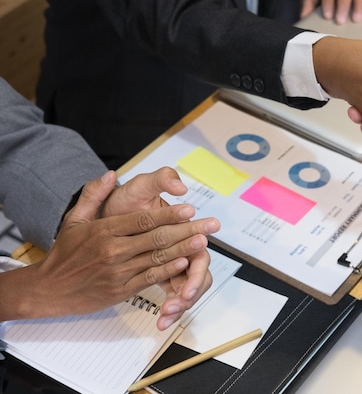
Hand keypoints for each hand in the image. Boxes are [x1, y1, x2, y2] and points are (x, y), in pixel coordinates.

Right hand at [0, 171, 217, 329]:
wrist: (47, 289)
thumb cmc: (64, 253)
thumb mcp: (74, 219)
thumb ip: (93, 194)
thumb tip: (112, 174)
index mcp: (103, 230)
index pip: (142, 220)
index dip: (168, 214)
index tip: (189, 208)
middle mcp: (112, 251)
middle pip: (156, 238)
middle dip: (187, 230)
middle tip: (211, 224)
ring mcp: (118, 272)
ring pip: (157, 258)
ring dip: (184, 249)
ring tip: (203, 240)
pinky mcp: (120, 290)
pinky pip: (150, 278)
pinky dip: (168, 270)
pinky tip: (185, 262)